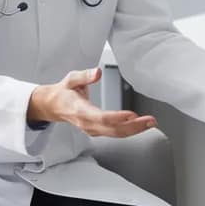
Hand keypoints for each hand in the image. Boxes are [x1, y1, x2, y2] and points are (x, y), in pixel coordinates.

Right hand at [28, 68, 156, 137]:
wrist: (53, 107)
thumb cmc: (64, 92)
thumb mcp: (71, 79)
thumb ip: (85, 76)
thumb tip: (98, 72)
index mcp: (80, 110)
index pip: (100, 117)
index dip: (116, 118)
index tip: (131, 115)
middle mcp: (87, 124)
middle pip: (113, 129)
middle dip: (134, 126)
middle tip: (151, 121)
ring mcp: (92, 129)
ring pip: (116, 133)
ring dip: (135, 129)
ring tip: (151, 123)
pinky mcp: (97, 131)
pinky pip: (115, 133)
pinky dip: (129, 130)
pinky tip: (140, 125)